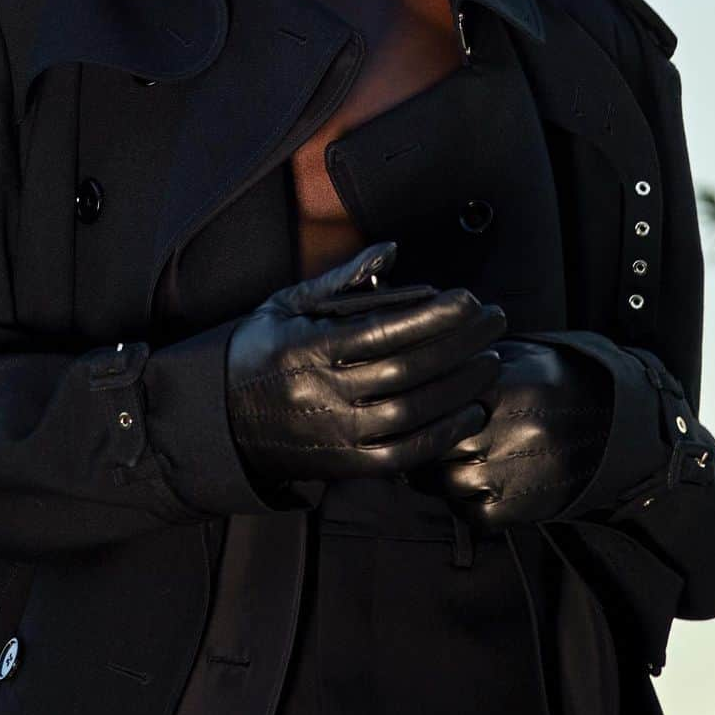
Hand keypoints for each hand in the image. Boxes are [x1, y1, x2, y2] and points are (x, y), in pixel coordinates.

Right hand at [226, 240, 506, 484]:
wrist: (219, 418)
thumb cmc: (259, 351)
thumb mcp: (288, 304)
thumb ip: (343, 279)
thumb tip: (391, 250)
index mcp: (309, 347)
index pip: (384, 330)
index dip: (433, 316)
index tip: (468, 300)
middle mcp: (323, 392)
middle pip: (408, 369)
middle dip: (460, 344)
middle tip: (494, 323)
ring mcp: (334, 433)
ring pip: (412, 413)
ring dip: (460, 387)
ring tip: (490, 362)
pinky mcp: (344, 464)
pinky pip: (403, 454)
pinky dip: (442, 434)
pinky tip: (469, 411)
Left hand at [404, 338, 613, 533]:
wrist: (614, 421)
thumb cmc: (558, 383)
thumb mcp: (519, 356)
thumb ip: (473, 362)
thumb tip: (425, 363)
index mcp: (500, 388)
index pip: (436, 404)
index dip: (421, 410)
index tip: (411, 412)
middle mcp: (505, 431)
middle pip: (438, 445)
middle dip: (429, 444)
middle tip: (423, 442)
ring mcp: (514, 472)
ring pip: (449, 482)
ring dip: (442, 476)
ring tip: (447, 463)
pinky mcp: (523, 507)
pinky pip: (474, 515)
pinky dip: (465, 505)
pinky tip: (472, 487)